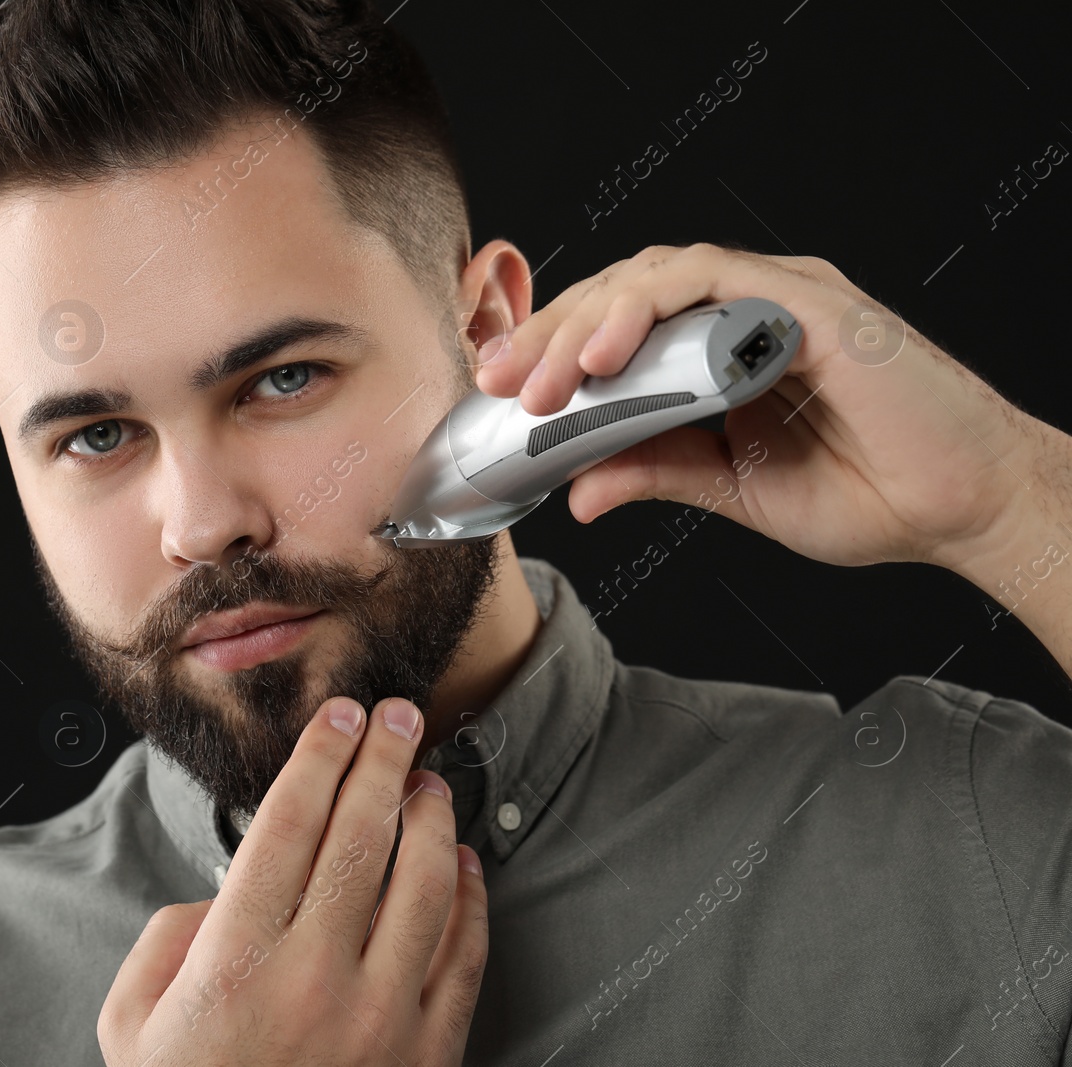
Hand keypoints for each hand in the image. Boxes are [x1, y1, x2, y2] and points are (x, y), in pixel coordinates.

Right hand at [98, 696, 488, 1066]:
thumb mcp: (132, 1023)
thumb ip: (170, 937)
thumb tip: (227, 893)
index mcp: (236, 962)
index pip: (289, 823)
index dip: (319, 756)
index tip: (337, 714)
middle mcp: (315, 979)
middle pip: (361, 837)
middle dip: (381, 760)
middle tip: (399, 714)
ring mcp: (382, 1020)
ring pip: (426, 886)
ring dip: (430, 819)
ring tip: (428, 780)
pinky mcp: (427, 1056)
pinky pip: (464, 958)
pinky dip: (471, 899)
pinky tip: (464, 862)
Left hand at [473, 241, 1051, 578]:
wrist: (962, 511)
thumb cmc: (869, 492)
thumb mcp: (733, 488)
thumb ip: (657, 472)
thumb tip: (576, 492)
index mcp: (720, 350)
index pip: (616, 328)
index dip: (551, 351)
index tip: (496, 392)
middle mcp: (742, 311)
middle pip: (621, 294)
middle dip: (550, 336)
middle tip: (502, 388)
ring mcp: (776, 297)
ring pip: (655, 273)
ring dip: (587, 323)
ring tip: (543, 382)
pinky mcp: (809, 299)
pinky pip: (714, 276)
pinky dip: (650, 305)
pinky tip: (608, 353)